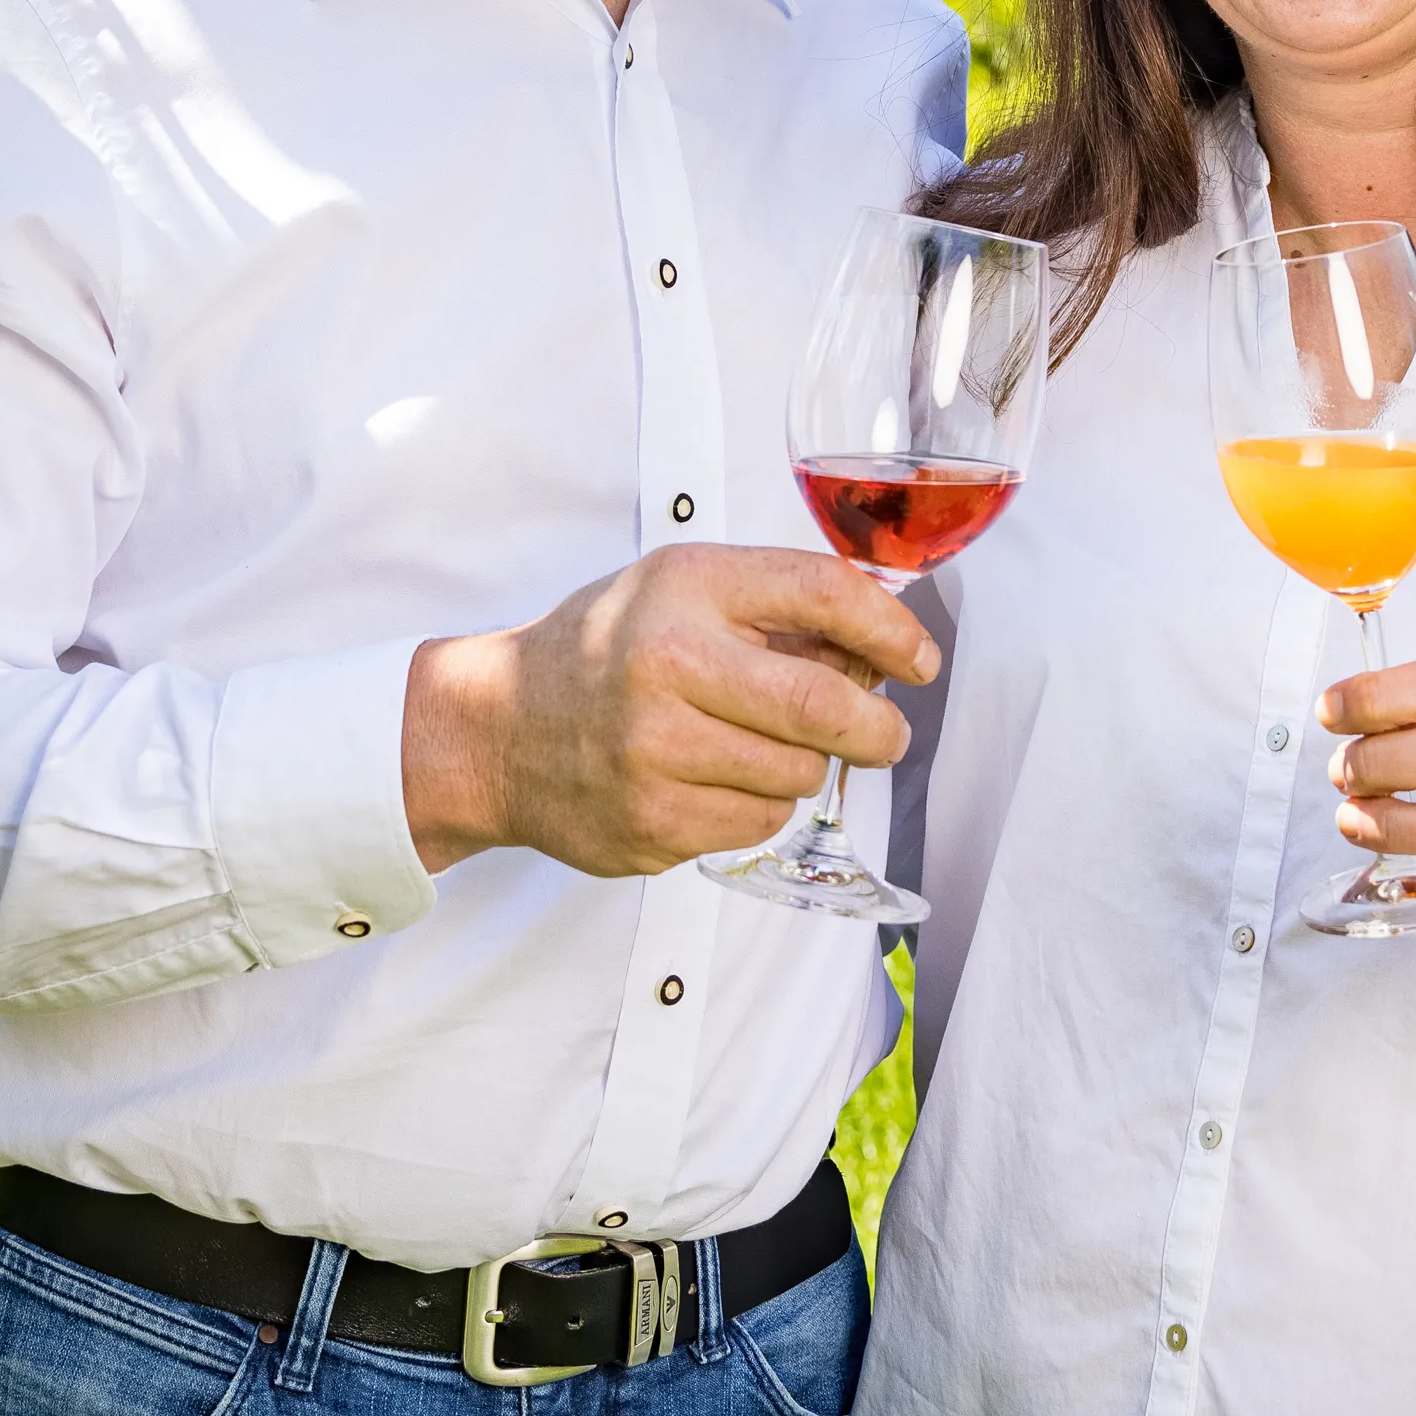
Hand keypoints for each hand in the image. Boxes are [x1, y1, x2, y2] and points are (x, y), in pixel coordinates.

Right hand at [403, 544, 937, 877]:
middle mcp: (668, 666)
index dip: (893, 629)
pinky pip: (759, 823)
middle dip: (878, 727)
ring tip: (758, 744)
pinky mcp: (652, 826)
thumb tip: (881, 649)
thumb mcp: (681, 591)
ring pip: (801, 775)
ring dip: (805, 765)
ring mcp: (656, 755)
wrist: (496, 729)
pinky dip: (759, 804)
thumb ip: (777, 606)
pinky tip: (715, 778)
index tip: (919, 660)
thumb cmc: (605, 649)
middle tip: (885, 733)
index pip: (825, 594)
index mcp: (685, 589)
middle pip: (826, 704)